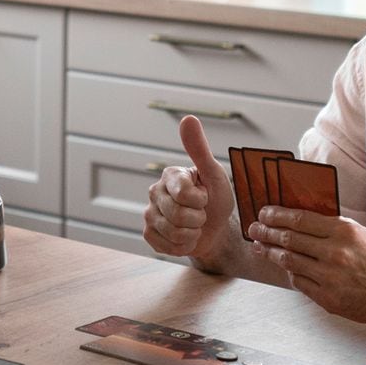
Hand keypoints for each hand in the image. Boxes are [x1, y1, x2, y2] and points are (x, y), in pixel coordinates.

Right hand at [141, 116, 240, 266]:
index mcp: (169, 175)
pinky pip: (166, 246)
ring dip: (192, 234)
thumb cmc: (216, 199)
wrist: (216, 229)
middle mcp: (155, 192)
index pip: (184, 193)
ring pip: (173, 232)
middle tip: (201, 213)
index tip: (206, 196)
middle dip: (198, 219)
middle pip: (178, 215)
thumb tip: (188, 118)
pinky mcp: (149, 234)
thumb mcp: (214, 174)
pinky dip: (183, 246)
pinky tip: (185, 238)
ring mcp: (149, 214)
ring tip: (194, 226)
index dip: (202, 200)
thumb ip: (199, 149)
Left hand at [248, 206, 365, 325]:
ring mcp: (330, 277)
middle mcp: (334, 253)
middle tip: (254, 229)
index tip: (264, 213)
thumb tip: (298, 222)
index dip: (276, 215)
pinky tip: (285, 268)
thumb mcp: (360, 233)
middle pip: (289, 239)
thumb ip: (330, 229)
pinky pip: (300, 283)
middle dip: (266, 233)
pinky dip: (291, 274)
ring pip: (289, 262)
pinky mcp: (329, 298)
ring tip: (260, 247)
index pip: (299, 219)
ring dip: (270, 253)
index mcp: (343, 232)